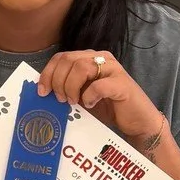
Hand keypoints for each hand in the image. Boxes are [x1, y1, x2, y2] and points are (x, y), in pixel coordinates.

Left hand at [36, 51, 163, 148]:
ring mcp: (113, 69)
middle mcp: (101, 58)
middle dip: (58, 80)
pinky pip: (99, 85)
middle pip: (69, 59)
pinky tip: (89, 104)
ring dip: (71, 86)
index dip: (48, 73)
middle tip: (59, 99)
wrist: (137, 122)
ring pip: (82, 67)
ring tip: (72, 102)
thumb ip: (66, 88)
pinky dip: (89, 96)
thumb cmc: (108, 109)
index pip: (62, 57)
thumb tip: (43, 90)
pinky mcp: (122, 84)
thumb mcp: (81, 96)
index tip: (42, 91)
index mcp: (90, 58)